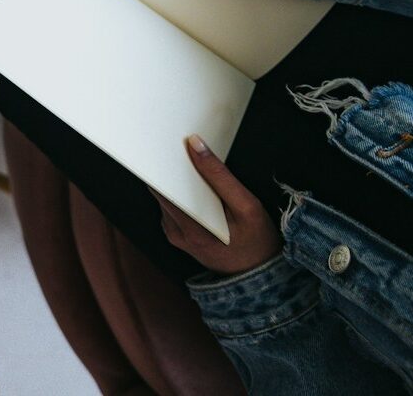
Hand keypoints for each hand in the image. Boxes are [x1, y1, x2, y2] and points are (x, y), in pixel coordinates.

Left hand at [153, 135, 281, 274]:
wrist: (258, 274)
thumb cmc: (257, 241)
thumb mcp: (248, 206)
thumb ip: (220, 176)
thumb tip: (195, 145)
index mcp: (190, 228)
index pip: (162, 186)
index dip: (163, 163)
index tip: (169, 144)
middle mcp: (175, 232)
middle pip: (161, 189)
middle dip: (170, 169)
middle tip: (181, 148)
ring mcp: (174, 235)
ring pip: (165, 197)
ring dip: (175, 181)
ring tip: (190, 166)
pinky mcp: (177, 234)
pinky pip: (171, 206)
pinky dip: (180, 194)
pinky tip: (196, 187)